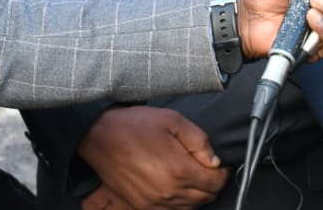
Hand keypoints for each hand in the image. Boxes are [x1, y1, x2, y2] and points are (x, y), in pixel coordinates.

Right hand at [76, 107, 227, 208]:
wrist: (99, 137)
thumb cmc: (135, 125)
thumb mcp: (173, 121)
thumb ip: (199, 142)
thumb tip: (215, 161)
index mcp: (178, 170)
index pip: (216, 183)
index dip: (223, 172)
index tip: (220, 163)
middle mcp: (167, 192)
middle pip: (205, 198)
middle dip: (213, 183)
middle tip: (209, 167)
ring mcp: (153, 202)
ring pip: (190, 208)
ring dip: (198, 194)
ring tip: (194, 174)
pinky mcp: (141, 206)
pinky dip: (181, 202)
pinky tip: (178, 186)